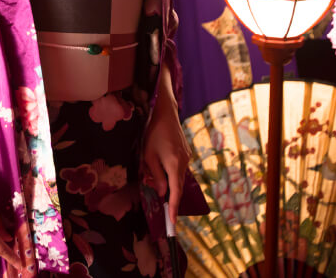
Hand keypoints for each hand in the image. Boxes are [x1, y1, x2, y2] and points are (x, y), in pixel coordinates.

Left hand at [141, 65, 190, 225]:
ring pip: (179, 178)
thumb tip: (162, 192)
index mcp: (173, 165)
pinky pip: (179, 169)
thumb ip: (156, 174)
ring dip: (172, 186)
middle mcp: (183, 163)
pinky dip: (173, 176)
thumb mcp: (149, 155)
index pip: (175, 192)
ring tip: (164, 194)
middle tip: (167, 214)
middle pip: (178, 187)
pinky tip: (166, 175)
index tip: (172, 222)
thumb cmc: (154, 133)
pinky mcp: (186, 153)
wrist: (166, 114)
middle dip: (173, 200)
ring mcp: (186, 158)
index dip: (173, 208)